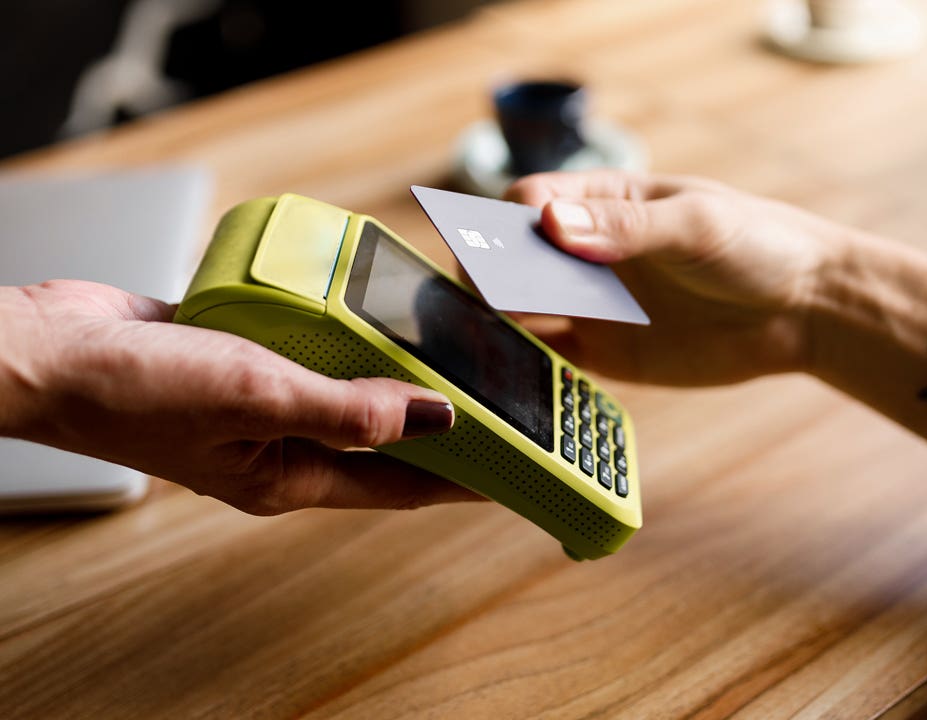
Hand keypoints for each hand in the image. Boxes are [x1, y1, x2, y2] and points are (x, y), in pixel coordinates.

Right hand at [0, 280, 477, 513]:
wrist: (49, 351)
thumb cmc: (136, 390)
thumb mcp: (259, 398)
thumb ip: (352, 411)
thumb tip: (440, 419)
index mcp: (291, 477)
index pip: (402, 485)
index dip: (462, 476)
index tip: (516, 464)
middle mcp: (282, 446)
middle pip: (383, 438)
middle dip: (438, 420)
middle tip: (496, 390)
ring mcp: (262, 403)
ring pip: (348, 388)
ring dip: (392, 369)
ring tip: (450, 343)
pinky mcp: (243, 359)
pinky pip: (311, 350)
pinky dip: (344, 332)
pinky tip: (371, 306)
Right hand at [504, 171, 851, 384]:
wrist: (804, 308)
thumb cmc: (757, 245)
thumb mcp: (696, 224)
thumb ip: (628, 226)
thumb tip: (552, 225)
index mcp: (603, 198)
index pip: (527, 201)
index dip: (505, 222)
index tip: (503, 245)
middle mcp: (585, 250)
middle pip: (511, 257)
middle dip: (491, 275)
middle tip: (489, 299)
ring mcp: (592, 303)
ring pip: (520, 310)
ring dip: (498, 322)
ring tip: (488, 340)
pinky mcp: (605, 353)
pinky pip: (549, 360)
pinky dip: (526, 366)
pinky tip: (518, 374)